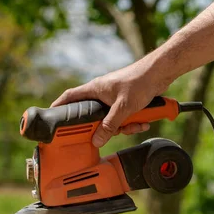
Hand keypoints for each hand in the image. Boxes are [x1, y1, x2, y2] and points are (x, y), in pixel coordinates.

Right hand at [51, 57, 171, 147]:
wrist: (160, 74)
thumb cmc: (140, 82)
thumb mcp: (123, 108)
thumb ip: (110, 125)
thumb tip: (97, 140)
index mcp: (94, 90)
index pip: (70, 98)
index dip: (59, 108)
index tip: (53, 120)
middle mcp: (102, 94)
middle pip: (94, 117)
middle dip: (106, 128)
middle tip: (113, 132)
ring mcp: (113, 99)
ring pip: (112, 120)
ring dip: (125, 126)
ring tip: (137, 124)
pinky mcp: (126, 102)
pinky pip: (124, 118)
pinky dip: (133, 122)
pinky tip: (144, 122)